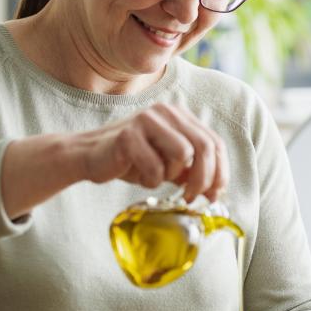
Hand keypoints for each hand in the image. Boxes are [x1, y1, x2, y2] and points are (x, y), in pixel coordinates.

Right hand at [78, 103, 228, 200]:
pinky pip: (155, 167)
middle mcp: (166, 112)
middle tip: (192, 198)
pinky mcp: (129, 135)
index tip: (214, 195)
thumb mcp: (168, 164)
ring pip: (183, 154)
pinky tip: (139, 176)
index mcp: (179, 116)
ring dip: (172, 175)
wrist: (89, 156)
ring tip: (155, 176)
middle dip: (204, 179)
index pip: (215, 142)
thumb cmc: (132, 160)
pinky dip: (150, 180)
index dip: (220, 171)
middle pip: (205, 147)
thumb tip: (216, 191)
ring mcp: (147, 119)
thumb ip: (191, 170)